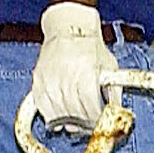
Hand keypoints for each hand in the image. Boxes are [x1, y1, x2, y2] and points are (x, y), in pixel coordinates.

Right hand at [20, 2, 110, 139]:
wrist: (68, 27)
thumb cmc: (90, 46)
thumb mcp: (109, 66)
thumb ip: (113, 91)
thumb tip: (115, 113)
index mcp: (86, 72)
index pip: (90, 106)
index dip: (95, 118)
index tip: (99, 122)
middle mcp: (66, 76)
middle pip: (74, 112)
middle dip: (83, 123)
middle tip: (89, 125)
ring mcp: (50, 79)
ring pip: (58, 113)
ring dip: (68, 122)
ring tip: (76, 123)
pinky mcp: (38, 81)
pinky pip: (43, 107)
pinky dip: (51, 116)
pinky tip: (60, 118)